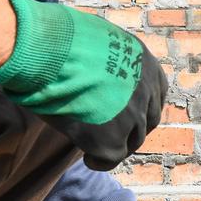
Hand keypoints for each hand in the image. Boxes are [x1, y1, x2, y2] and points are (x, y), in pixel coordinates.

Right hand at [0, 0, 165, 170]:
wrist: (44, 53)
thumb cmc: (57, 39)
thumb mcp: (94, 39)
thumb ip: (105, 58)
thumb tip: (94, 70)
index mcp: (142, 59)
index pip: (157, 90)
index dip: (143, 105)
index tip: (130, 112)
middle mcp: (145, 88)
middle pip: (147, 118)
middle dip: (133, 127)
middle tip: (114, 133)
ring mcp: (132, 115)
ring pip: (131, 140)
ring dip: (117, 144)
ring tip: (97, 147)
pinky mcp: (112, 139)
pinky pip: (111, 158)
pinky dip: (100, 161)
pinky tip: (88, 159)